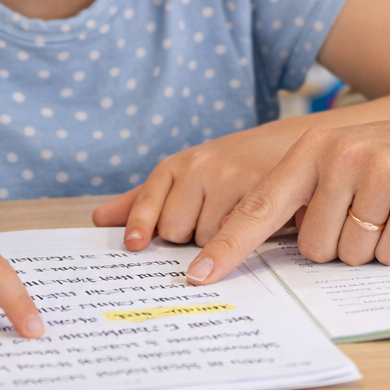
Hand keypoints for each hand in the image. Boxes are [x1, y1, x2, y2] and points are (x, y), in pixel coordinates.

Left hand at [91, 121, 300, 249]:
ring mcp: (231, 178)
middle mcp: (202, 166)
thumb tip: (100, 219)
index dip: (141, 223)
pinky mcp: (261, 193)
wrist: (290, 146)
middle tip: (211, 218)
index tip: (134, 244)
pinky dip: (238, 240)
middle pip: (173, 229)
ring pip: (204, 239)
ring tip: (235, 218)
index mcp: (180, 162)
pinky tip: (251, 227)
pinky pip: (234, 235)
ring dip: (216, 240)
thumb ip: (146, 198)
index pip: (149, 198)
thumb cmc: (232, 168)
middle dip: (188, 235)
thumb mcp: (187, 175)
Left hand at [184, 119, 389, 284]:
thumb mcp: (347, 164)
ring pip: (351, 255)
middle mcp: (342, 153)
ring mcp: (381, 170)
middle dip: (340, 246)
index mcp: (316, 148)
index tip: (198, 276)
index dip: (227, 245)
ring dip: (374, 248)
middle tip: (370, 217)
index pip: (259, 205)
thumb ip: (305, 194)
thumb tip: (248, 241)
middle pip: (312, 247)